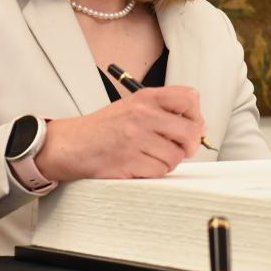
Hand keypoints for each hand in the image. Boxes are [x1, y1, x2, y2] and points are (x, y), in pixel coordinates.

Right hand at [35, 86, 204, 181]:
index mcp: (146, 97)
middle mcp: (143, 115)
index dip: (196, 116)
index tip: (191, 126)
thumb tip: (200, 128)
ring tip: (149, 156)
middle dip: (189, 146)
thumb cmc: (105, 128)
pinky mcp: (129, 162)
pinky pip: (159, 172)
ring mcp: (135, 139)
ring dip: (167, 162)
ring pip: (175, 157)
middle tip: (179, 149)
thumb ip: (165, 111)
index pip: (189, 98)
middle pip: (190, 132)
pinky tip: (139, 165)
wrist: (70, 144)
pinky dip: (153, 172)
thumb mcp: (134, 106)